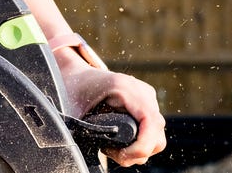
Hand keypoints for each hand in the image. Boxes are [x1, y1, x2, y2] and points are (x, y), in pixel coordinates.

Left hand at [56, 49, 165, 166]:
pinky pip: (153, 132)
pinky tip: (121, 141)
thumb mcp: (75, 108)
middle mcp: (140, 90)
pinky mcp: (148, 104)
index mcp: (123, 87)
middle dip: (136, 152)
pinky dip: (140, 142)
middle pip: (156, 135)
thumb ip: (84, 129)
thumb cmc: (75, 89)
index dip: (142, 146)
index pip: (150, 121)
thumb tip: (89, 150)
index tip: (122, 155)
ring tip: (113, 147)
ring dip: (137, 150)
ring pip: (156, 137)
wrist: (78, 75)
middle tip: (110, 151)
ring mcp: (147, 97)